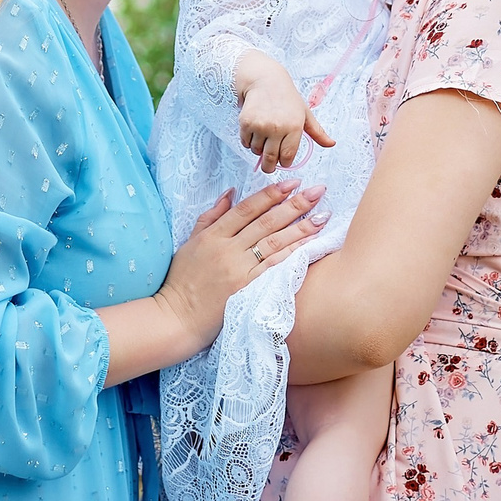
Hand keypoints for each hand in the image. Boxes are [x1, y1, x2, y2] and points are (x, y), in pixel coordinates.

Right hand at [155, 181, 324, 347]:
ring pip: (274, 243)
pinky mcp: (248, 290)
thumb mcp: (190, 243)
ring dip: (301, 228)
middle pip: (266, 222)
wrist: (177, 318)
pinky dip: (294, 254)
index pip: (247, 209)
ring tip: (323, 215)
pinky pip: (275, 268)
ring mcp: (239, 271)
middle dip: (295, 204)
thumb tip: (230, 192)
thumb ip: (210, 216)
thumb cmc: (182, 281)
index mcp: (213, 236)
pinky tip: (311, 244)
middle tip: (317, 191)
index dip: (271, 194)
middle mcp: (227, 250)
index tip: (292, 182)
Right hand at [239, 66, 333, 173]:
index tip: (283, 161)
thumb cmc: (288, 98)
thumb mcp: (305, 113)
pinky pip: (245, 143)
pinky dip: (248, 142)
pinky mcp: (245, 123)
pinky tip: (255, 132)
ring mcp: (260, 125)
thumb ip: (317, 132)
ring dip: (259, 150)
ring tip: (264, 138)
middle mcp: (277, 127)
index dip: (285, 162)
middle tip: (268, 166)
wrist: (265, 81)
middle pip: (271, 159)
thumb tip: (331, 144)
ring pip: (256, 151)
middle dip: (269, 167)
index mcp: (294, 126)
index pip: (288, 156)